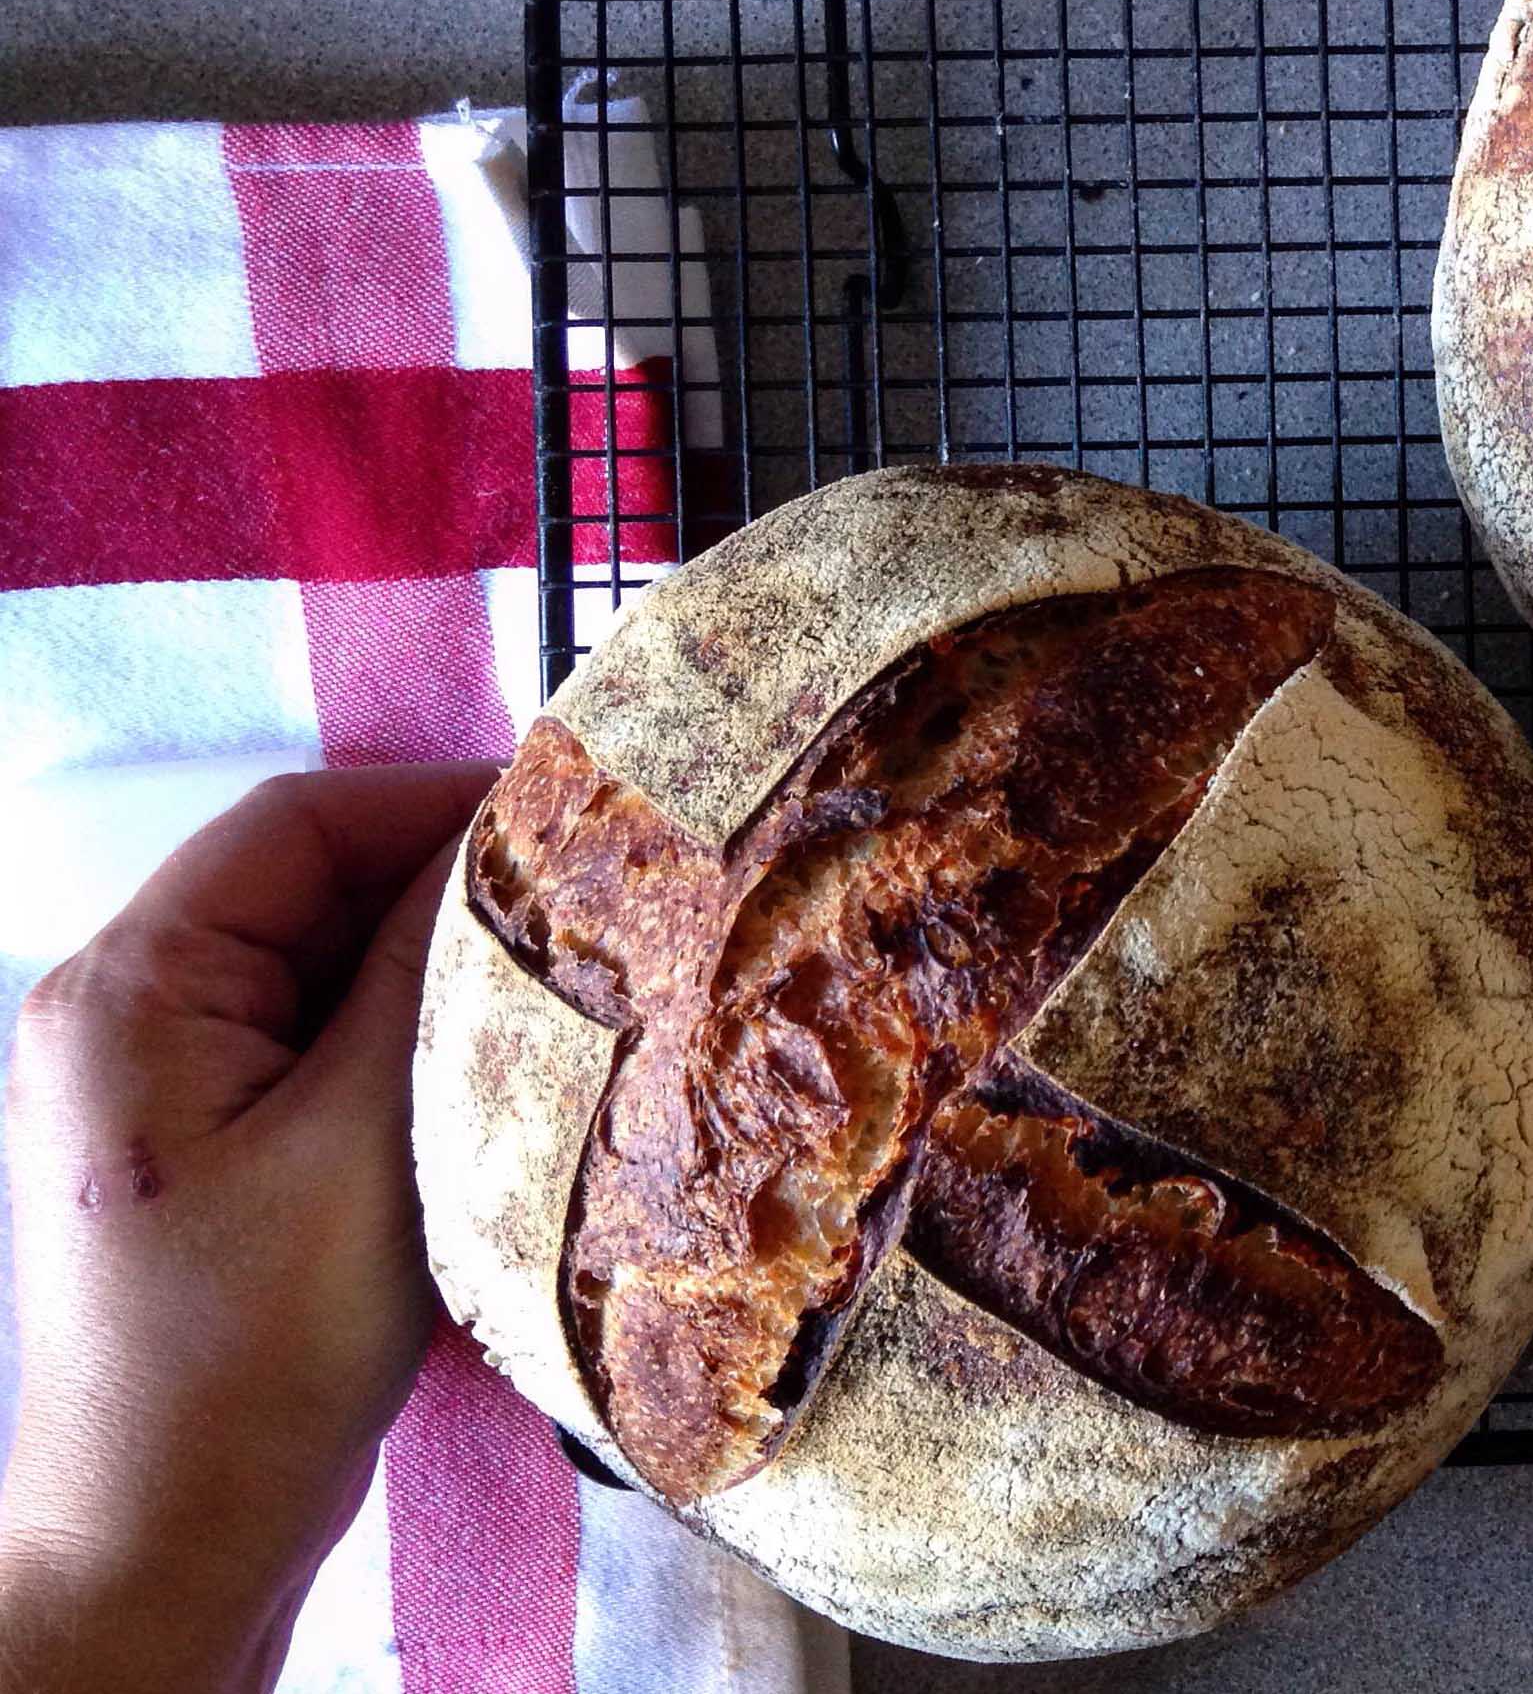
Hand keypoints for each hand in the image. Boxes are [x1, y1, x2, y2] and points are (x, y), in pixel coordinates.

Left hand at [0, 764, 492, 1693]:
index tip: (577, 816)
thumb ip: (423, 981)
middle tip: (598, 902)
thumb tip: (507, 851)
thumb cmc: (246, 1360)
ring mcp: (157, 1084)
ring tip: (570, 982)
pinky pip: (318, 1043)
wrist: (166, 1546)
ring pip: (324, 967)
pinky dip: (410, 1039)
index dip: (437, 798)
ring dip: (440, 968)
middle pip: (307, 887)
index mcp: (128, 992)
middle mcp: (122, 1015)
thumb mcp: (359, 1149)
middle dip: (451, 888)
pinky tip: (499, 1068)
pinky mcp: (205, 1146)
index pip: (295, 823)